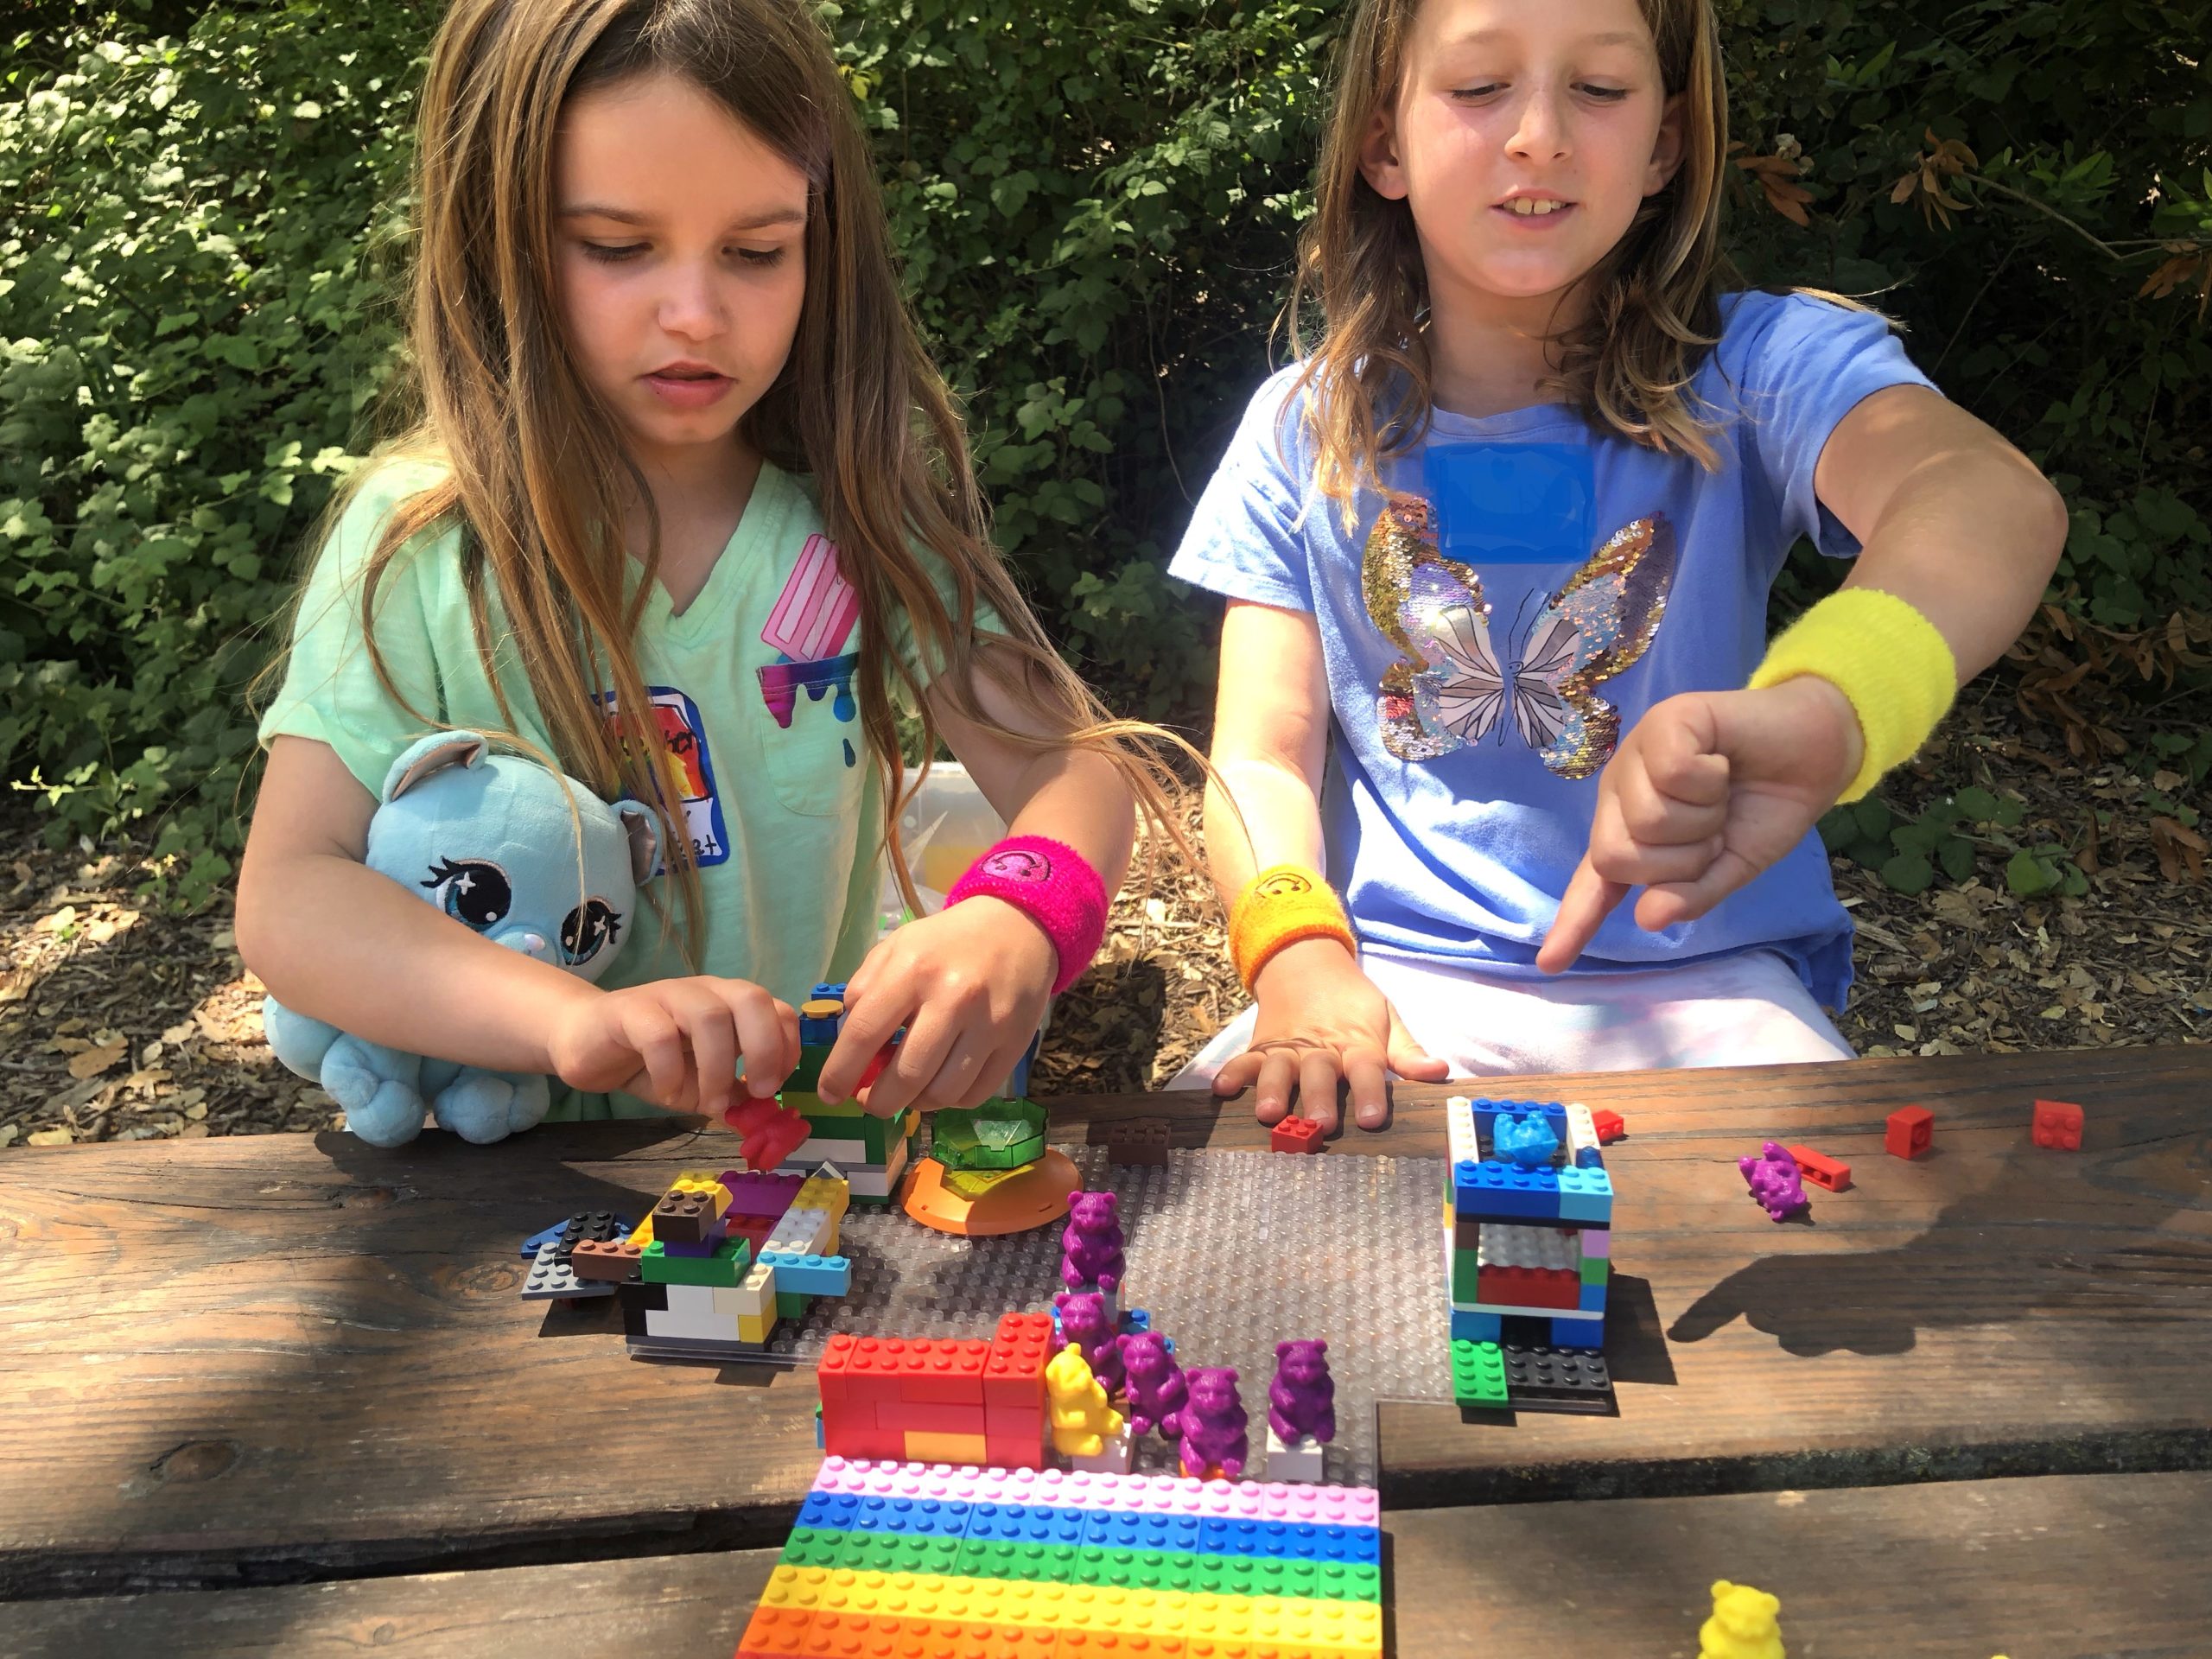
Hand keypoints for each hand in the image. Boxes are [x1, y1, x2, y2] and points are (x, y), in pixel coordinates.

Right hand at [544, 978, 798, 1116]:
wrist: (584, 1042)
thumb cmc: (650, 1062)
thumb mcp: (699, 1085)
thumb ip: (731, 1096)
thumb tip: (765, 1121)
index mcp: (729, 1003)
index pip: (777, 1009)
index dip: (786, 1046)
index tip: (776, 1086)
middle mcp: (704, 991)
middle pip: (751, 999)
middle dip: (764, 1048)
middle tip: (759, 1091)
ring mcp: (667, 996)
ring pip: (709, 1016)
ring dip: (717, 1068)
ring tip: (709, 1103)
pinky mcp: (629, 1010)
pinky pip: (659, 1035)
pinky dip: (671, 1071)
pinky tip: (666, 1092)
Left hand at [814, 896, 1055, 1115]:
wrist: (1018, 927)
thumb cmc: (947, 942)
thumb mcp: (897, 947)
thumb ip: (864, 988)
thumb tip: (848, 1042)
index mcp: (914, 970)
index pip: (865, 1034)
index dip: (840, 1073)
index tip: (830, 1093)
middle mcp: (953, 999)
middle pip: (906, 1077)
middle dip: (877, 1102)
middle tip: (869, 1100)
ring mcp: (989, 1025)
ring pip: (943, 1094)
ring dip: (915, 1103)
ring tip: (907, 1090)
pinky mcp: (1016, 1044)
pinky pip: (975, 1095)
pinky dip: (950, 1101)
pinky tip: (941, 1084)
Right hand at [1211, 938, 1448, 1132]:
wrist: (1307, 963)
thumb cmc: (1353, 1002)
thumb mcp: (1387, 1019)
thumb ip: (1408, 1051)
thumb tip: (1439, 1072)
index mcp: (1356, 1042)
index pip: (1366, 1069)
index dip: (1370, 1093)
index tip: (1370, 1119)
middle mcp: (1320, 1047)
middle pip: (1320, 1073)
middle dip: (1319, 1098)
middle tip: (1320, 1125)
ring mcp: (1287, 1047)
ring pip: (1280, 1069)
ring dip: (1273, 1090)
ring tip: (1270, 1112)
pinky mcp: (1262, 1046)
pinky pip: (1245, 1060)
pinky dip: (1232, 1073)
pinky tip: (1221, 1090)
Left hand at [1537, 677, 1863, 971]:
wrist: (1816, 751)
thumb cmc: (1764, 808)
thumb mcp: (1730, 868)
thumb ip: (1691, 894)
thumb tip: (1648, 918)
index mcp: (1632, 834)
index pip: (1595, 884)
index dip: (1574, 923)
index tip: (1551, 964)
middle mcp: (1622, 794)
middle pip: (1615, 856)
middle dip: (1678, 860)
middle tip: (1714, 831)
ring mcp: (1636, 756)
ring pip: (1646, 819)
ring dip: (1702, 818)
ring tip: (1722, 794)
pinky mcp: (1663, 722)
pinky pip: (1673, 774)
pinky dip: (1711, 779)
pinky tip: (1722, 762)